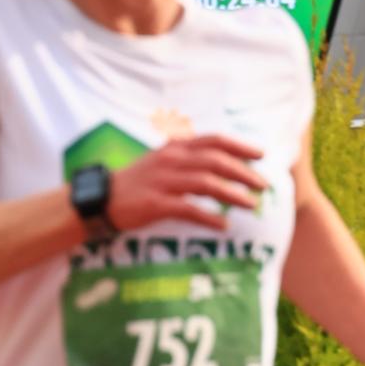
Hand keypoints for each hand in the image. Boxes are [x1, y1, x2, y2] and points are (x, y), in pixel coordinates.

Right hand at [108, 134, 268, 233]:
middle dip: (243, 172)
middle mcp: (171, 160)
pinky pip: (188, 209)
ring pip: (205, 183)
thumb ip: (188, 159)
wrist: (101, 199)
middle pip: (215, 161)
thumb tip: (220, 163)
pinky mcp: (155, 204)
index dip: (240, 146)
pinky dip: (209, 217)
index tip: (261, 155)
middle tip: (263, 185)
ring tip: (252, 204)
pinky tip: (224, 225)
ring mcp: (162, 181)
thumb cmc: (136, 182)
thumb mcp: (161, 161)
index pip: (213, 140)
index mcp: (174, 148)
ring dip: (232, 194)